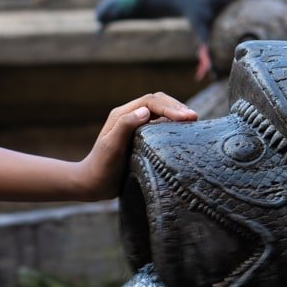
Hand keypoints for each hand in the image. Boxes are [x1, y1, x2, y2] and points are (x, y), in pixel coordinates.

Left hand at [82, 92, 198, 197]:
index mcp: (122, 114)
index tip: (187, 118)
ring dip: (177, 113)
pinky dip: (173, 124)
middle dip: (177, 107)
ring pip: (160, 111)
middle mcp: (129, 116)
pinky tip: (183, 132)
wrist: (92, 184)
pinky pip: (159, 124)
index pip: (150, 102)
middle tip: (195, 118)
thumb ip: (125, 126)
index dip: (170, 107)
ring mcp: (135, 126)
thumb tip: (146, 111)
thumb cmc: (101, 167)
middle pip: (157, 102)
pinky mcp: (140, 137)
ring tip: (193, 122)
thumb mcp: (112, 147)